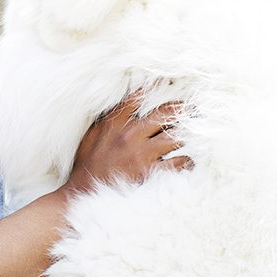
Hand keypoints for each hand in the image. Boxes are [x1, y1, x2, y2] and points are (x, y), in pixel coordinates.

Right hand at [70, 97, 191, 192]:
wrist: (83, 193)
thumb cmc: (86, 166)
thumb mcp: (89, 137)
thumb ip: (105, 122)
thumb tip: (119, 109)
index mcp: (113, 124)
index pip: (136, 98)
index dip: (153, 88)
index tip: (167, 83)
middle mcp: (129, 135)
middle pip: (163, 114)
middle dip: (179, 109)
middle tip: (193, 108)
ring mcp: (141, 153)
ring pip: (174, 137)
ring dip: (185, 136)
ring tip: (193, 135)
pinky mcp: (149, 172)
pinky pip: (178, 162)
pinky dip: (186, 161)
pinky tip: (189, 161)